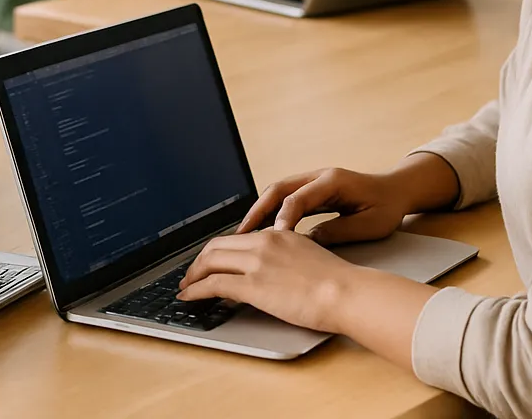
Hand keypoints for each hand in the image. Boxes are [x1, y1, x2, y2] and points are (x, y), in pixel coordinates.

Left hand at [177, 229, 361, 332]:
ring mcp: (256, 263)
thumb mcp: (308, 257)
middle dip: (199, 261)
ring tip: (185, 287)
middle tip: (191, 274)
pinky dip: (195, 290)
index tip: (211, 262)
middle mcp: (263, 243)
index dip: (217, 251)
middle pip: (217, 246)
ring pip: (210, 262)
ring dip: (192, 275)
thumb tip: (272, 270)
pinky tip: (189, 297)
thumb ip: (286, 257)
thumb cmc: (337, 283)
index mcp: (277, 234)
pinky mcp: (252, 285)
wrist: (346, 292)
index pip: (236, 238)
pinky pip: (213, 284)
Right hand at [236, 167, 414, 245]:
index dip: (283, 218)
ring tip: (244, 234)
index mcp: (333, 181)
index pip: (298, 198)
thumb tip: (309, 242)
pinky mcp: (313, 190)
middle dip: (257, 210)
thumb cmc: (388, 207)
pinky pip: (286, 198)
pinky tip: (263, 230)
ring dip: (260, 211)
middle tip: (241, 233)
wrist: (398, 190)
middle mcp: (319, 176)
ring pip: (278, 192)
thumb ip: (339, 232)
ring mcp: (314, 181)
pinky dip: (271, 212)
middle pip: (278, 188)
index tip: (272, 238)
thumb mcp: (370, 225)